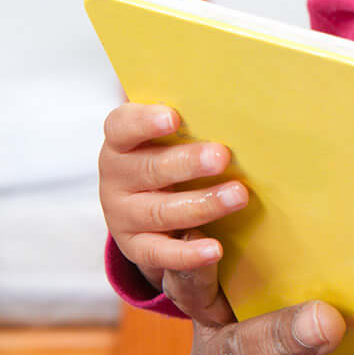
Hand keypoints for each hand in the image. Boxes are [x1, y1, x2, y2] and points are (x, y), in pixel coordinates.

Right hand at [97, 103, 246, 309]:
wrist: (145, 208)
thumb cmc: (166, 159)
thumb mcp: (165, 139)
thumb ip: (186, 124)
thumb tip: (225, 101)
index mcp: (121, 143)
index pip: (122, 126)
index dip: (144, 121)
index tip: (173, 117)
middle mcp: (116, 178)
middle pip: (149, 169)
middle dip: (187, 163)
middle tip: (221, 156)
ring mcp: (122, 215)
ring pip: (160, 211)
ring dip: (201, 205)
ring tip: (237, 196)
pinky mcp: (135, 247)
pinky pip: (159, 253)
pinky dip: (187, 253)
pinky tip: (214, 249)